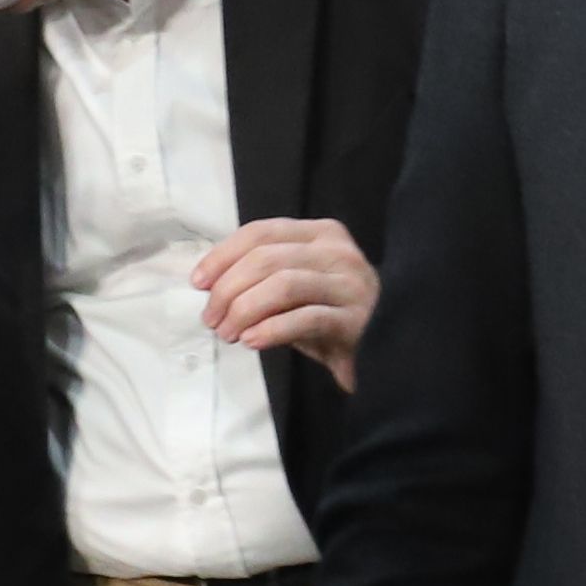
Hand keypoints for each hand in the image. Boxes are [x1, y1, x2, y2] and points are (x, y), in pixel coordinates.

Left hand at [192, 216, 377, 376]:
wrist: (386, 353)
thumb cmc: (333, 318)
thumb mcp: (296, 290)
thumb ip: (262, 279)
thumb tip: (210, 285)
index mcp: (321, 234)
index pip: (262, 232)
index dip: (223, 255)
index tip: (198, 283)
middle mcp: (339, 252)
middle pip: (267, 259)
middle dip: (228, 289)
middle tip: (211, 319)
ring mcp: (351, 285)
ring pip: (283, 285)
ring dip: (244, 310)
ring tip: (228, 333)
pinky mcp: (357, 319)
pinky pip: (305, 319)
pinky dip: (271, 330)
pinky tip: (252, 341)